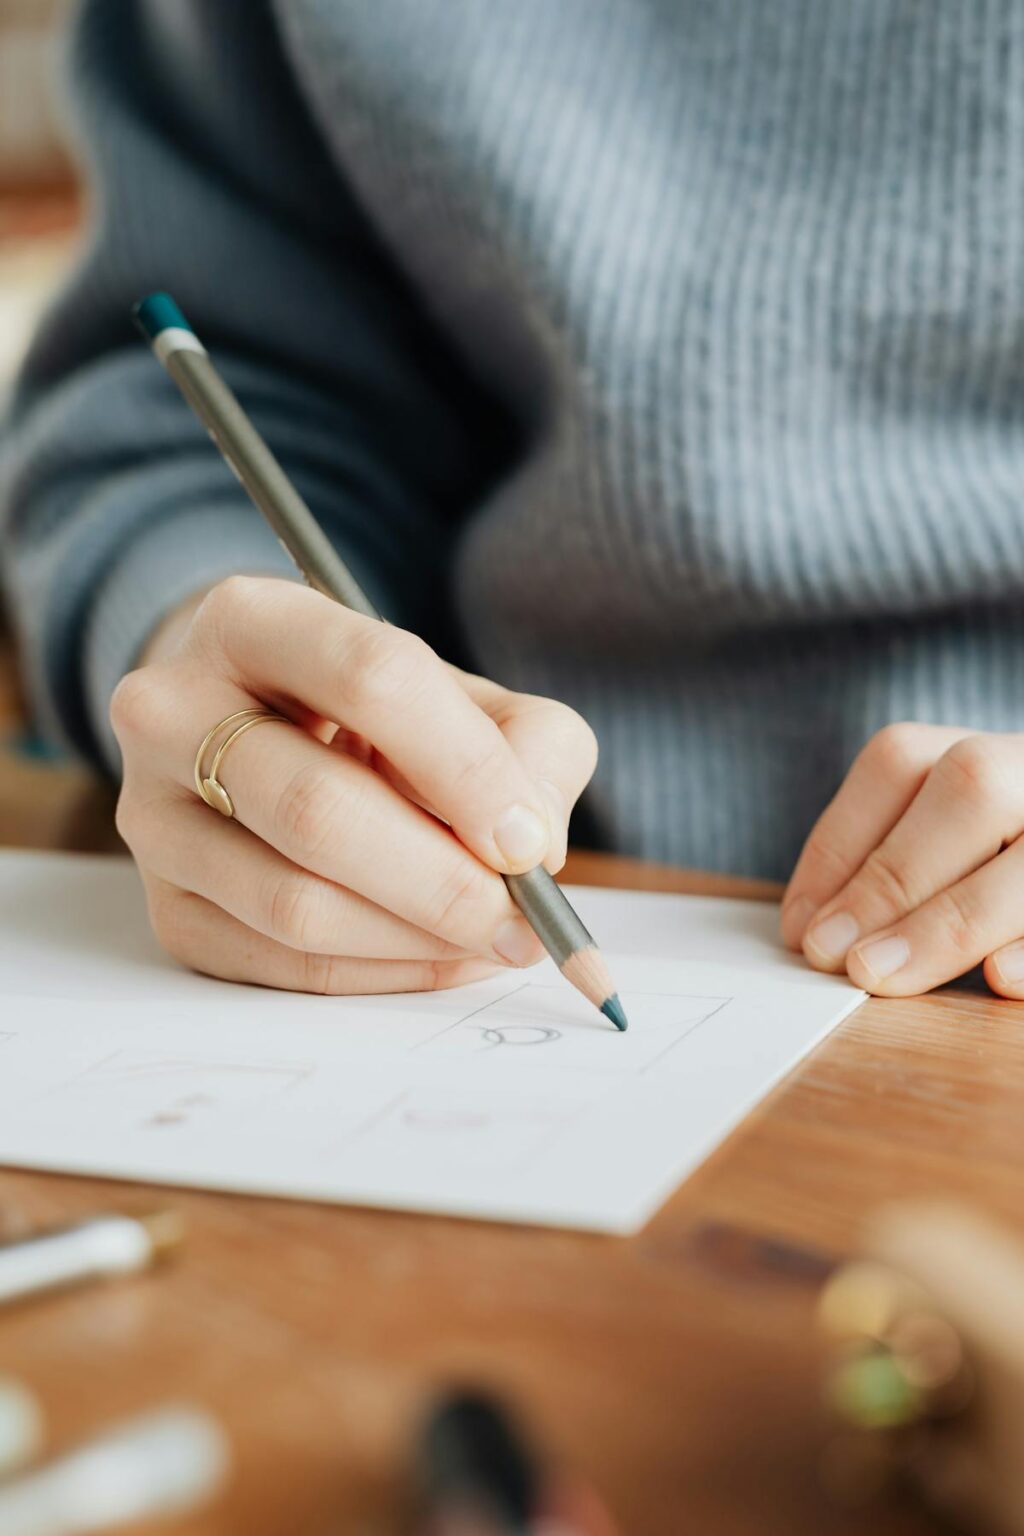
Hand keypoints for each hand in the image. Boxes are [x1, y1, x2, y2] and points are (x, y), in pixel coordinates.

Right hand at [112, 576, 596, 994]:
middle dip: (441, 880)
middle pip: (317, 807)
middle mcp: (173, 710)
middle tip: (521, 921)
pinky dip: (381, 973)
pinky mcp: (169, 908)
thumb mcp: (466, 697)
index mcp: (252, 620)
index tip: (527, 842)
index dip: (464, 767)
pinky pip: (284, 964)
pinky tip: (438, 954)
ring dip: (415, 938)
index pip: (369, 678)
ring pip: (294, 902)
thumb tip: (532, 849)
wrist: (264, 739)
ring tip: (490, 939)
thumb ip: (528, 747)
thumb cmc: (378, 717)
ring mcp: (154, 817)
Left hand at [781, 723, 1023, 995]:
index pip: (899, 763)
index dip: (839, 845)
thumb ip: (890, 870)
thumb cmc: (994, 865)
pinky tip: (1002, 978)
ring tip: (882, 975)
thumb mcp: (941, 848)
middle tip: (836, 957)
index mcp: (985, 749)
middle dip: (893, 878)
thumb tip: (812, 930)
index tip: (800, 927)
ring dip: (952, 920)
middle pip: (972, 788)